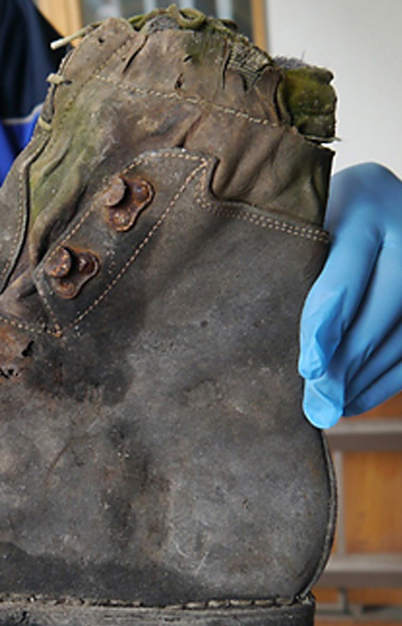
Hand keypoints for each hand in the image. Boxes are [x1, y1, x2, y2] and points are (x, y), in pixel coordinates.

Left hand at [299, 162, 401, 427]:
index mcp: (362, 207)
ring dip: (366, 379)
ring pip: (401, 334)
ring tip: (331, 408)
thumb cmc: (315, 213)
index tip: (310, 369)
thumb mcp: (300, 223)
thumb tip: (261, 346)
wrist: (373, 194)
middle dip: (345, 366)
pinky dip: (387, 378)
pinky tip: (355, 398)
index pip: (342, 279)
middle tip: (318, 406)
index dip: (324, 328)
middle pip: (377, 313)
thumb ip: (286, 264)